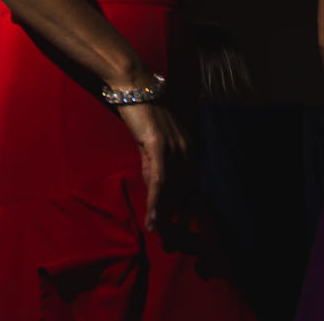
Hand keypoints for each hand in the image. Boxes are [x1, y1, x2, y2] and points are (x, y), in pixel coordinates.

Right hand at [113, 101, 188, 231]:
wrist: (133, 85)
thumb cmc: (140, 107)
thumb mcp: (152, 137)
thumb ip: (155, 159)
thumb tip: (154, 182)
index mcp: (189, 146)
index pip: (191, 184)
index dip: (186, 206)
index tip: (181, 225)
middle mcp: (187, 149)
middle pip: (184, 191)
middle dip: (178, 217)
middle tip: (171, 238)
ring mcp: (175, 148)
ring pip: (173, 190)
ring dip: (166, 215)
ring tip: (160, 234)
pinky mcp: (159, 147)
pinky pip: (160, 182)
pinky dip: (157, 202)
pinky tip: (153, 218)